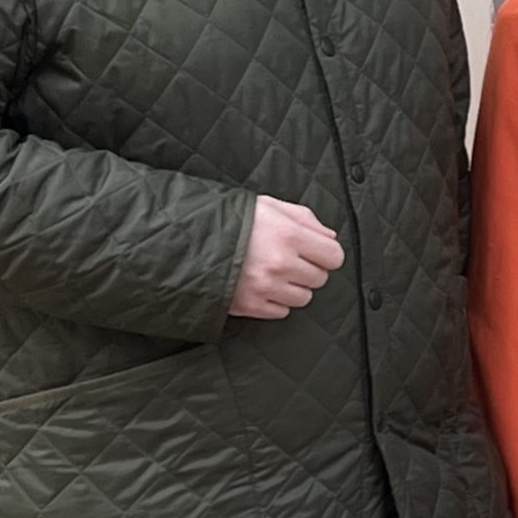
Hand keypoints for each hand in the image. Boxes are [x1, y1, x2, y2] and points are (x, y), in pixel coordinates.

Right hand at [228, 195, 343, 318]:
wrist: (183, 240)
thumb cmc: (227, 219)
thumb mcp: (267, 206)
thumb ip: (304, 219)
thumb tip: (329, 237)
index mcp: (288, 235)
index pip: (334, 256)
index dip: (326, 254)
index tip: (317, 253)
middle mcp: (280, 263)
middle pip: (319, 279)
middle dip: (308, 270)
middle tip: (288, 260)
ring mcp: (265, 286)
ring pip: (303, 298)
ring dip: (292, 287)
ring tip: (272, 272)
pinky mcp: (250, 305)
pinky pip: (281, 311)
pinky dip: (274, 301)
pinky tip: (260, 285)